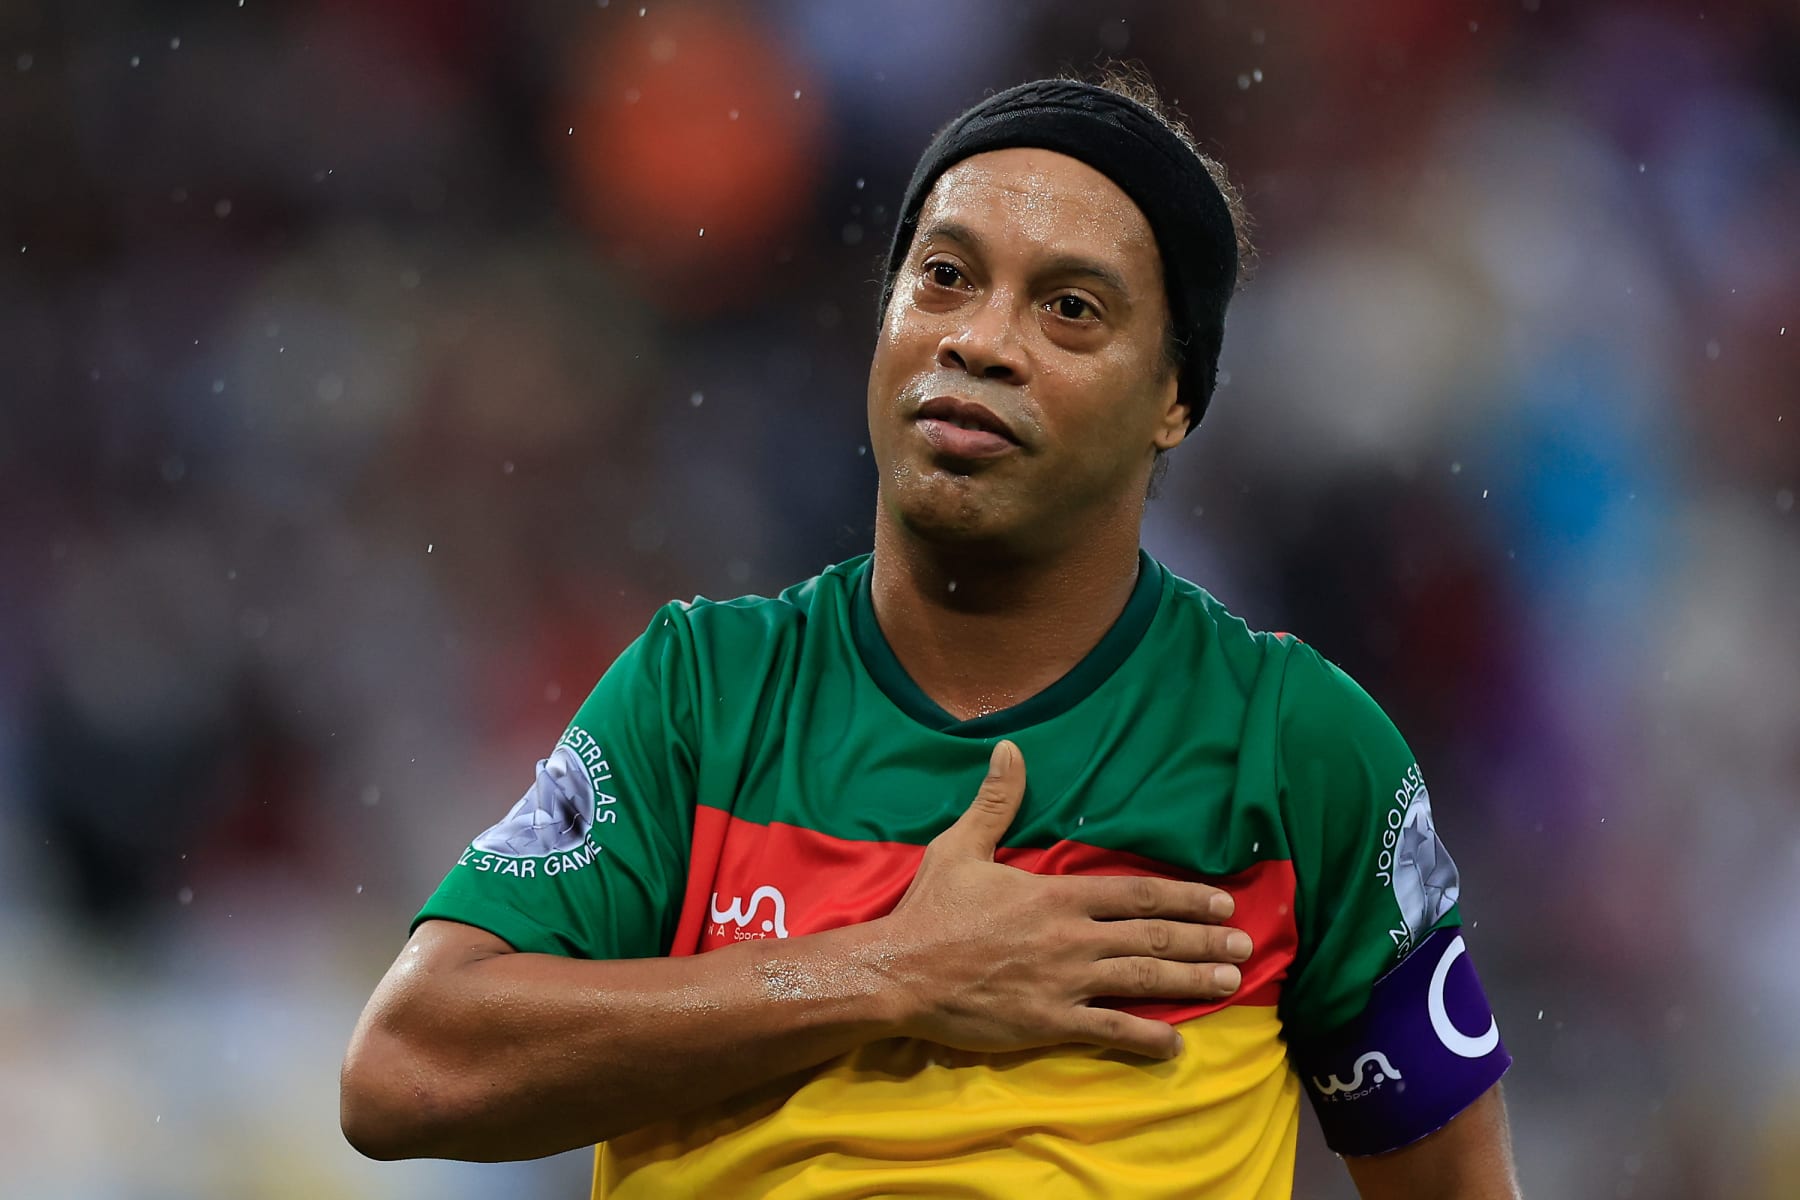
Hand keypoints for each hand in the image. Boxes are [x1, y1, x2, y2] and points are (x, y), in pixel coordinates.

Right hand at [877, 740, 1251, 1058]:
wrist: (900, 972)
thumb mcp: (960, 846)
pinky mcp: (1050, 1022)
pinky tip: (1176, 1044)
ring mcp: (1066, 982)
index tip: (1222, 902)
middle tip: (1244, 946)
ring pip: (1144, 980)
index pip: (1138, 893)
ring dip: (1192, 980)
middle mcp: (1073, 937)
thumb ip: (995, 802)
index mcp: (1058, 895)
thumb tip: (1009, 749)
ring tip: (1229, 981)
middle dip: (1204, 940)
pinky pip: (1110, 1031)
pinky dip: (1148, 1037)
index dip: (1185, 897)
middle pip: (1154, 936)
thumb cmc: (931, 910)